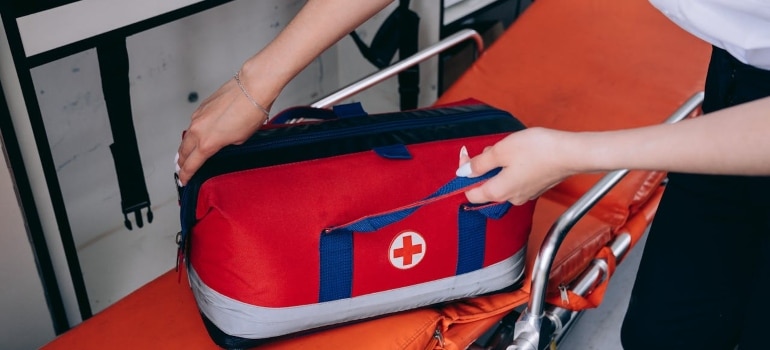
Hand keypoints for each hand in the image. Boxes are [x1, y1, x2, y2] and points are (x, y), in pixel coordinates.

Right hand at [176, 77, 271, 184]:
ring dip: (186, 147)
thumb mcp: (240, 139)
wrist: (252, 88)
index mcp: (207, 143)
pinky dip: (194, 132)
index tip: (184, 180)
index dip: (186, 174)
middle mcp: (198, 130)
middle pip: (183, 152)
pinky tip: (198, 135)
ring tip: (186, 155)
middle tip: (181, 169)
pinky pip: (193, 124)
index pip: (191, 164)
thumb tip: (222, 143)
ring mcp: (198, 117)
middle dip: (181, 162)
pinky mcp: (201, 107)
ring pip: (187, 137)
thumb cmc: (251, 112)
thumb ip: (226, 145)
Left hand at [456, 128, 578, 204]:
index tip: (468, 157)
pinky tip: (521, 154)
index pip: (470, 193)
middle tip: (493, 148)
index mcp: (498, 192)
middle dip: (484, 166)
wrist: (570, 153)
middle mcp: (510, 198)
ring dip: (499, 165)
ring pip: (502, 181)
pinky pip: (516, 179)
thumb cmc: (538, 150)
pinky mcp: (535, 188)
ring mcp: (524, 194)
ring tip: (509, 148)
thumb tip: (463, 172)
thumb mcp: (500, 151)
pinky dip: (513, 167)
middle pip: (486, 186)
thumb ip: (479, 163)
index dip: (465, 174)